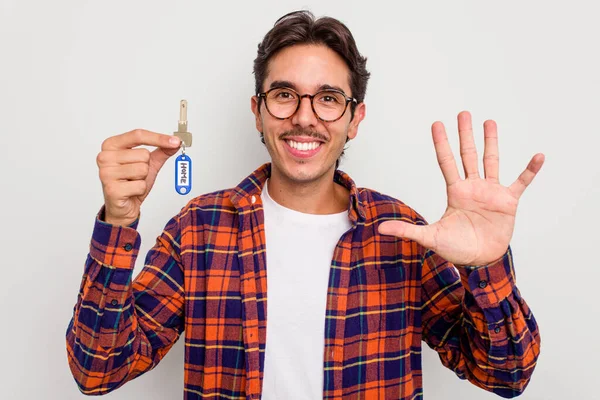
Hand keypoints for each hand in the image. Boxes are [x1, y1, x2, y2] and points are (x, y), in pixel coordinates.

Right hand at [97, 129, 180, 225]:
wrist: (123, 206)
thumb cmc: (132, 182)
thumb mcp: (148, 163)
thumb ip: (162, 151)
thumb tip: (176, 142)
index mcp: (111, 145)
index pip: (138, 135)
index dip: (158, 138)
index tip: (175, 141)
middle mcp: (104, 157)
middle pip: (143, 154)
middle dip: (146, 167)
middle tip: (135, 175)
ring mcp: (106, 173)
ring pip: (142, 169)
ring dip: (143, 179)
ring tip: (132, 183)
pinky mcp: (112, 189)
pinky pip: (140, 185)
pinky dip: (140, 190)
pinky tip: (130, 192)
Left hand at [378, 111, 544, 266]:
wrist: (479, 261)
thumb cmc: (456, 249)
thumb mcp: (429, 237)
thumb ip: (407, 230)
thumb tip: (380, 229)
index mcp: (455, 192)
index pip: (446, 162)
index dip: (442, 144)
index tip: (437, 124)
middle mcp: (473, 187)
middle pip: (468, 155)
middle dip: (465, 134)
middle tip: (463, 113)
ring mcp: (491, 193)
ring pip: (491, 161)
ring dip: (491, 142)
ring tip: (489, 122)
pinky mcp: (508, 202)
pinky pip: (521, 182)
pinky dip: (530, 170)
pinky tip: (538, 156)